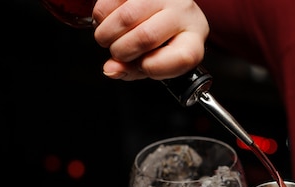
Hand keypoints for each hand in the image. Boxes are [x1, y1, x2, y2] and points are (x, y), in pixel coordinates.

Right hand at [93, 0, 208, 80]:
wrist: (163, 7)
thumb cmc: (160, 39)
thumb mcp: (155, 61)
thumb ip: (134, 70)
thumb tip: (111, 69)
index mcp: (193, 39)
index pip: (183, 57)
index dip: (154, 67)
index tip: (141, 66)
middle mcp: (184, 12)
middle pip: (147, 37)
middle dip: (122, 52)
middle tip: (117, 53)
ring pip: (127, 17)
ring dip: (107, 34)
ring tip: (106, 38)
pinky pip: (112, 0)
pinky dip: (101, 15)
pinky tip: (106, 21)